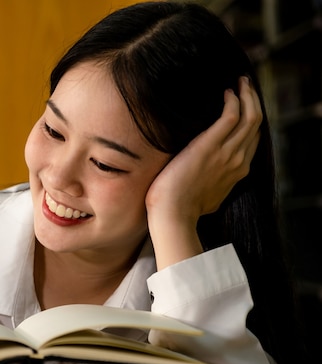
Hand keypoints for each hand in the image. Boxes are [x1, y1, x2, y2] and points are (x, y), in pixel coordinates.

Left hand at [146, 76, 261, 268]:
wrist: (173, 214)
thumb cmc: (181, 209)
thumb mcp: (207, 196)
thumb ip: (213, 183)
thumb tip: (206, 179)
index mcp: (238, 172)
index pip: (253, 140)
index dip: (252, 120)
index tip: (245, 106)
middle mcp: (238, 161)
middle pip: (256, 124)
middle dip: (254, 102)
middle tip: (246, 86)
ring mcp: (227, 153)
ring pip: (250, 116)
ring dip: (248, 95)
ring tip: (241, 82)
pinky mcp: (210, 145)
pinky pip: (231, 115)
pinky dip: (233, 101)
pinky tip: (227, 93)